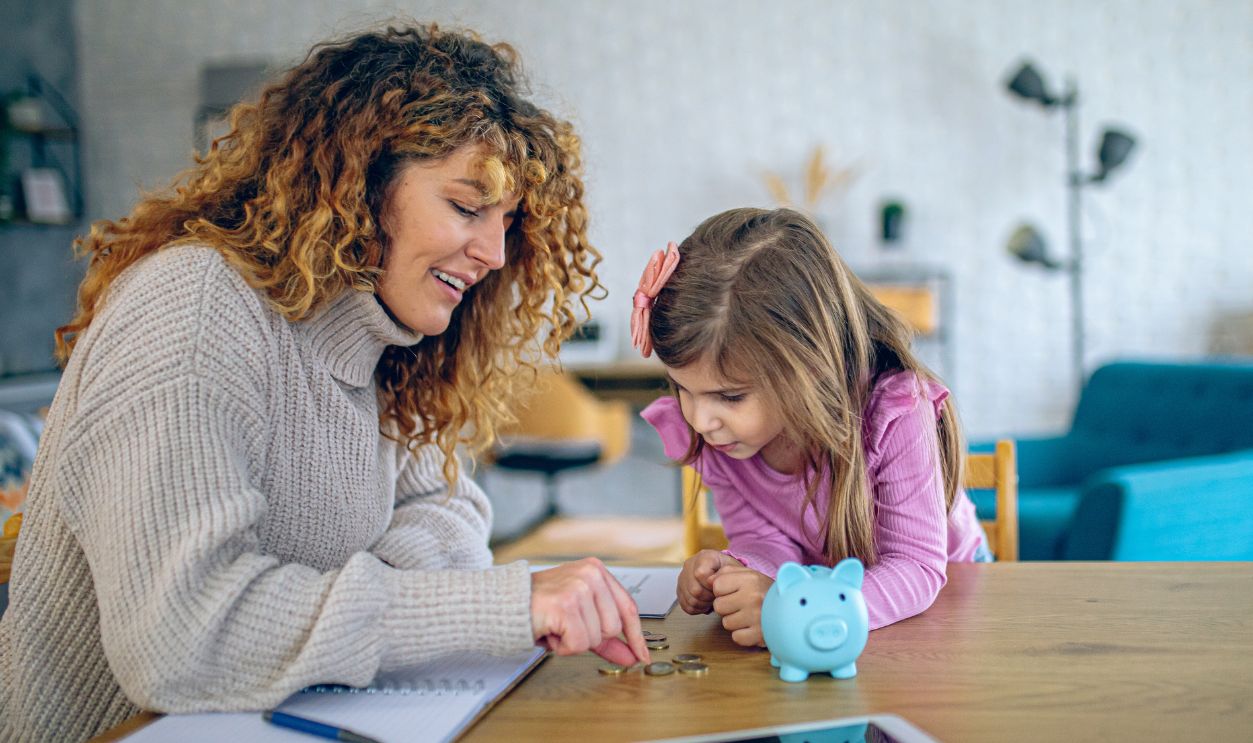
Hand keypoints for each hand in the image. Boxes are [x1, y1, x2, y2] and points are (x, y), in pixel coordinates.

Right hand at [530, 557, 649, 665]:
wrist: (502, 605)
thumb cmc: (537, 608)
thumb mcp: (577, 618)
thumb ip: (606, 637)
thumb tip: (631, 655)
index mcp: (596, 571)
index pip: (628, 607)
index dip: (635, 636)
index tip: (641, 654)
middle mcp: (591, 574)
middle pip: (613, 627)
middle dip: (589, 636)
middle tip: (565, 626)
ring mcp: (579, 587)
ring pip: (597, 637)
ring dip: (573, 641)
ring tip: (555, 626)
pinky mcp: (566, 604)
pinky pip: (579, 643)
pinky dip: (563, 646)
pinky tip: (550, 632)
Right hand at [677, 549, 741, 614]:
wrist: (722, 572)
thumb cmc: (728, 571)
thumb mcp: (733, 568)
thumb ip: (725, 574)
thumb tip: (712, 583)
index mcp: (704, 557)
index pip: (700, 574)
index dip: (712, 585)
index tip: (721, 587)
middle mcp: (690, 565)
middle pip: (694, 589)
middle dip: (709, 597)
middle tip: (718, 597)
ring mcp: (683, 577)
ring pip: (690, 599)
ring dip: (704, 604)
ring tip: (712, 600)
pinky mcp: (679, 590)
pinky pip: (686, 606)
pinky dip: (697, 608)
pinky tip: (705, 603)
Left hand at [710, 566, 773, 646]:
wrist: (790, 608)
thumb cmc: (764, 591)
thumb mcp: (748, 574)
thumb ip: (726, 572)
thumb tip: (707, 580)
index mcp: (750, 579)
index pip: (717, 586)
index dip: (722, 590)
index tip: (733, 592)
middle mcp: (753, 597)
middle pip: (718, 606)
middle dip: (726, 607)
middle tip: (740, 605)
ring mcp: (757, 617)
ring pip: (726, 623)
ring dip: (734, 621)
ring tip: (748, 616)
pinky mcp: (760, 635)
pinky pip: (736, 637)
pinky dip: (742, 634)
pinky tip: (751, 627)